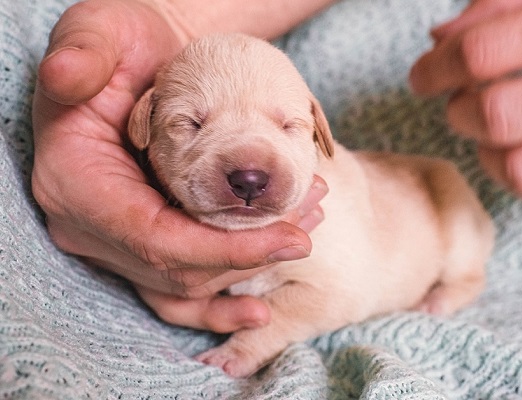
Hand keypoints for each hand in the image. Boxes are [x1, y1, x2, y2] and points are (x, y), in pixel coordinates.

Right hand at [32, 0, 327, 332]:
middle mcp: (92, 224)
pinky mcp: (145, 240)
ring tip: (307, 225)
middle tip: (312, 216)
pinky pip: (181, 287)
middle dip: (253, 254)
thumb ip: (85, 51)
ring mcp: (118, 238)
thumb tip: (66, 74)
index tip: (294, 240)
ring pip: (189, 282)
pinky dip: (223, 296)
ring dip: (252, 264)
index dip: (226, 250)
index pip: (156, 238)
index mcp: (75, 181)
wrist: (143, 60)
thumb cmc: (124, 43)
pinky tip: (260, 309)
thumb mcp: (102, 31)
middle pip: (180, 269)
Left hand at [410, 0, 521, 216]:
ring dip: (491, 155)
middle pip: (495, 117)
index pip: (479, 54)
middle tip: (463, 103)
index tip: (423, 77)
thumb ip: (501, 5)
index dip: (435, 68)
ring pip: (521, 171)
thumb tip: (440, 38)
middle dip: (461, 112)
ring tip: (499, 132)